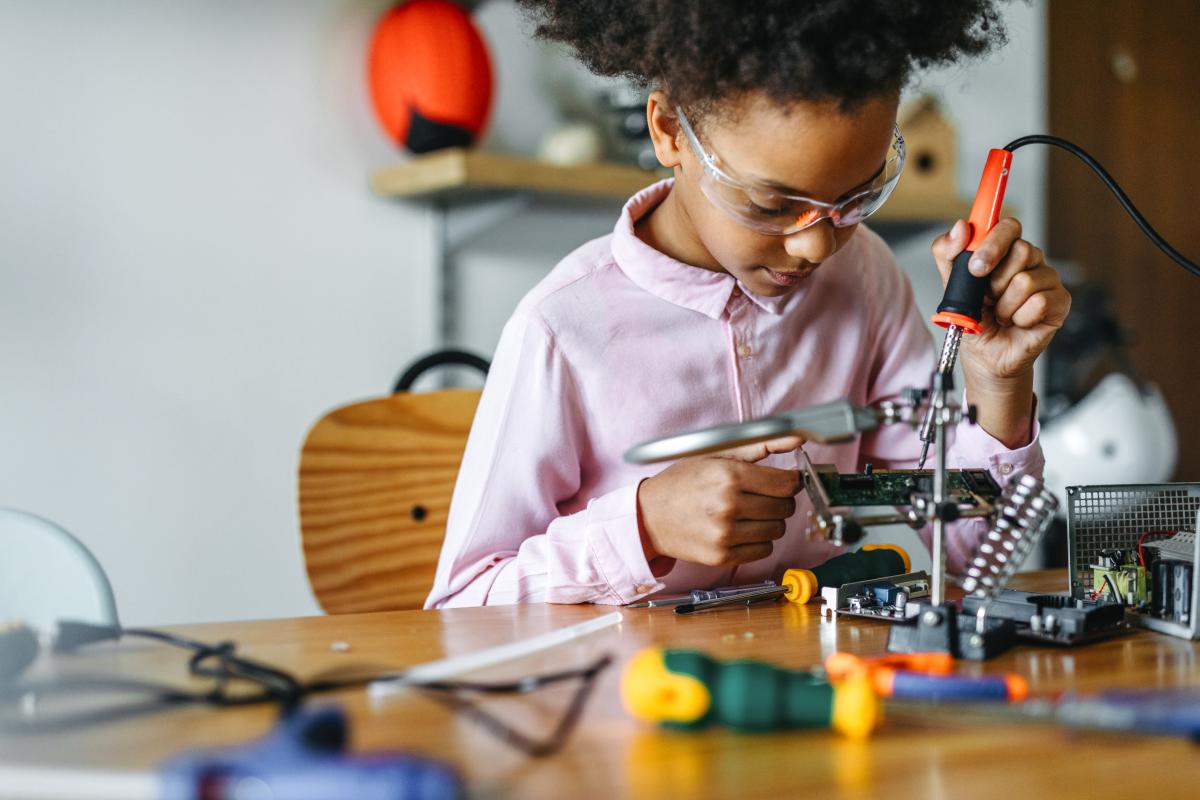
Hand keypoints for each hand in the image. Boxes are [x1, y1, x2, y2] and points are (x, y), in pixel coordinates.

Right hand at [636, 436, 802, 566]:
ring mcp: (725, 534)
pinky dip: (759, 541)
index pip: (787, 484)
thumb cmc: (681, 483)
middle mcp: (727, 505)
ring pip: (777, 530)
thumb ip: (760, 445)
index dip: (792, 481)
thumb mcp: (715, 455)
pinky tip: (741, 529)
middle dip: (779, 500)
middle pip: (785, 507)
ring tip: (748, 513)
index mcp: (728, 475)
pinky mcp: (722, 556)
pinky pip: (764, 550)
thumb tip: (797, 438)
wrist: (648, 516)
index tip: (786, 481)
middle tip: (761, 495)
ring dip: (769, 521)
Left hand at [932, 218, 1071, 382]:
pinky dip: (1020, 318)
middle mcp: (1029, 260)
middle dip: (995, 282)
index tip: (976, 266)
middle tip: (988, 298)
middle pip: (1022, 250)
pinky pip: (1040, 303)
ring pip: (1026, 281)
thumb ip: (947, 254)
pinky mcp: (1060, 301)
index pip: (1008, 226)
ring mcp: (1047, 279)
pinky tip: (1017, 322)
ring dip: (1004, 306)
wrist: (985, 355)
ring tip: (1001, 313)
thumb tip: (960, 228)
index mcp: (1004, 250)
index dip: (993, 242)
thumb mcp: (951, 285)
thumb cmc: (974, 318)